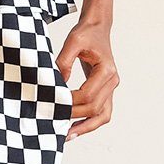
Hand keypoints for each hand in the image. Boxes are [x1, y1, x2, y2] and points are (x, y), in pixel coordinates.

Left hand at [56, 18, 118, 138]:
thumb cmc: (87, 33)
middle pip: (95, 108)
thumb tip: (55, 85)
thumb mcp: (73, 42)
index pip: (88, 95)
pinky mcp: (106, 91)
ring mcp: (111, 88)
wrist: (98, 28)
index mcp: (106, 70)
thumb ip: (64, 62)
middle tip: (53, 120)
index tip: (52, 102)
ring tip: (66, 135)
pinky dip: (89, 123)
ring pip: (103, 116)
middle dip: (74, 117)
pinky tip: (74, 128)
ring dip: (85, 127)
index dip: (69, 102)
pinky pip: (101, 113)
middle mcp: (112, 81)